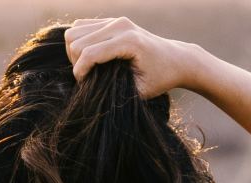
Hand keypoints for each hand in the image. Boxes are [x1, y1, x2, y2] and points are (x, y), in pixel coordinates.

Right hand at [64, 17, 207, 98]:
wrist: (176, 59)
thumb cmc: (160, 78)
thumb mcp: (141, 91)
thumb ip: (116, 92)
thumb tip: (90, 95)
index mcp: (129, 41)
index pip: (89, 53)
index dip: (80, 72)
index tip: (83, 85)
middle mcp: (120, 25)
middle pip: (76, 41)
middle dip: (76, 62)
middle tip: (87, 77)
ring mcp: (115, 20)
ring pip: (74, 31)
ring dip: (75, 52)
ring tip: (87, 67)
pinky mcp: (112, 20)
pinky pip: (80, 26)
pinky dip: (79, 42)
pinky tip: (90, 57)